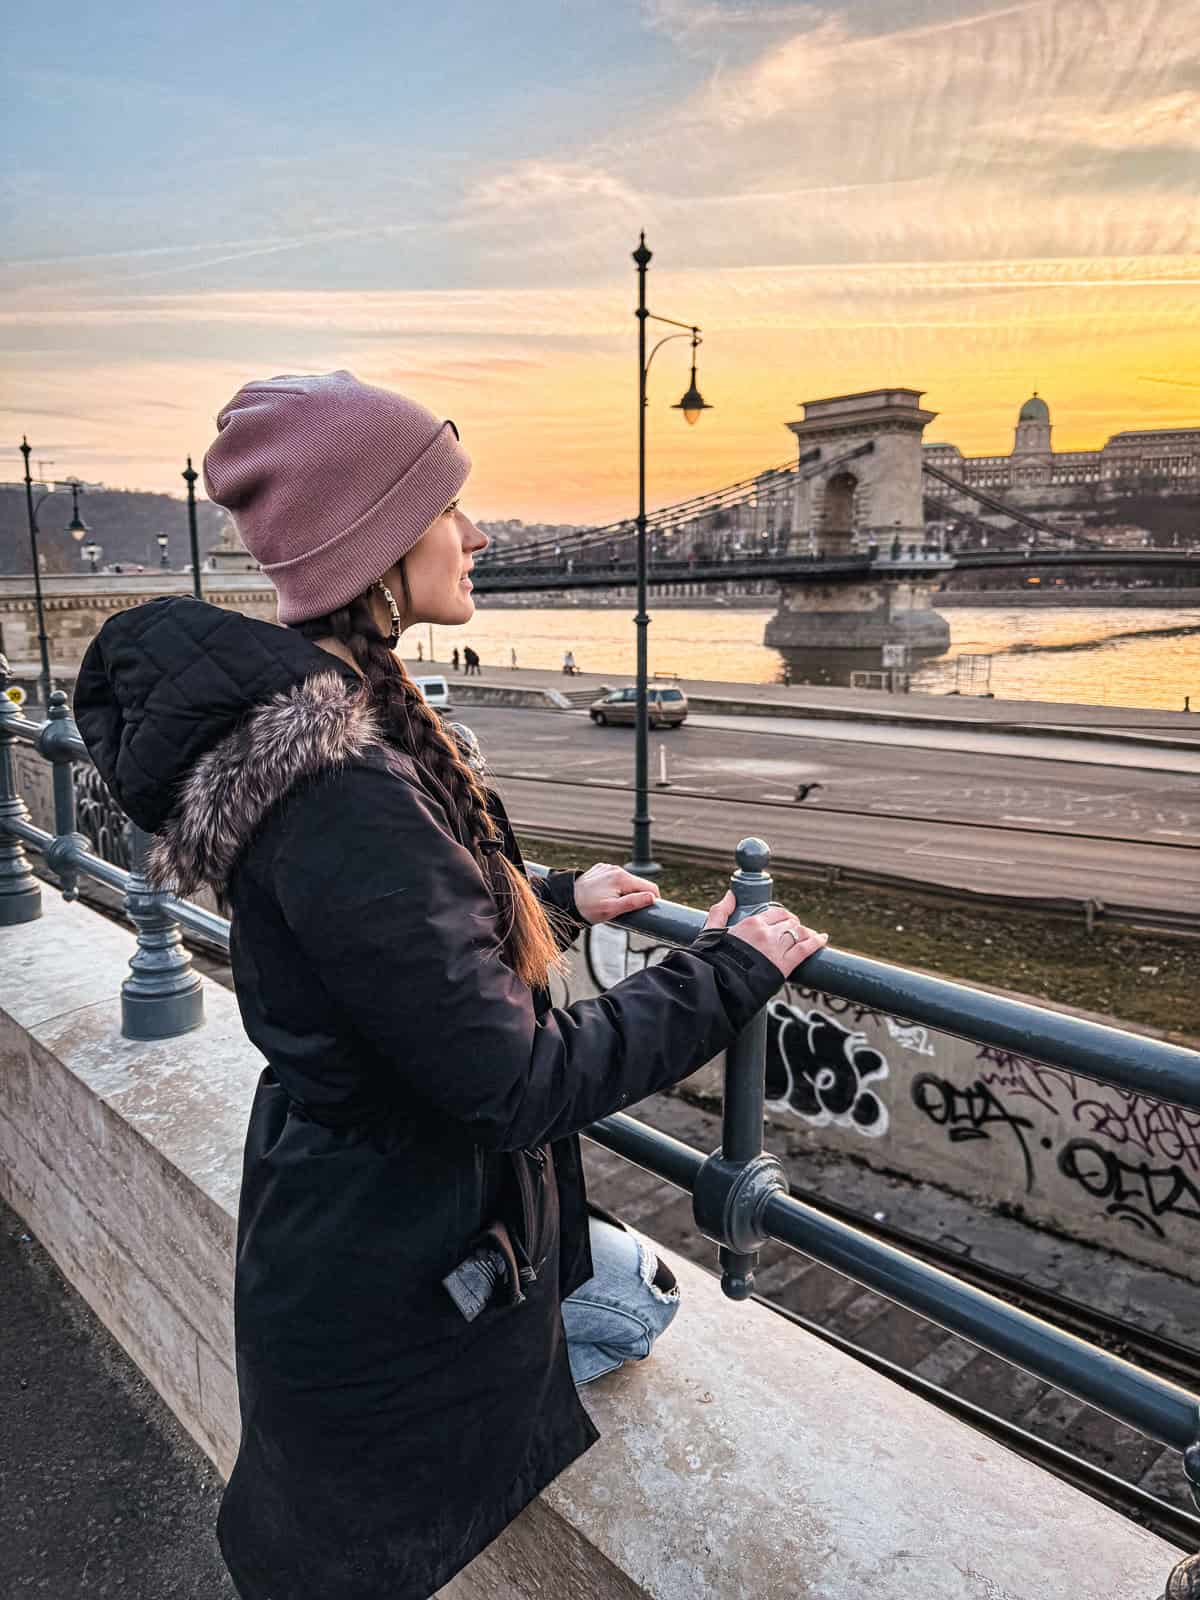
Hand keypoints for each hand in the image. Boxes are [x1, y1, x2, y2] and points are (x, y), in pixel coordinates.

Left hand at [574, 863, 660, 924]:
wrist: (565, 900)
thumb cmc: (587, 908)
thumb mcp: (612, 910)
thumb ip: (633, 902)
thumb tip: (652, 897)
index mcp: (622, 877)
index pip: (649, 887)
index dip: (653, 900)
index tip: (649, 911)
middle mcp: (616, 869)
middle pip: (638, 883)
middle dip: (638, 897)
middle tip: (627, 911)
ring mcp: (608, 868)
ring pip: (627, 881)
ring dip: (626, 892)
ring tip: (613, 904)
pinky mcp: (601, 870)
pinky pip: (615, 879)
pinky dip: (615, 888)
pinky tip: (605, 896)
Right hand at [701, 890, 827, 978]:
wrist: (717, 986)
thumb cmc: (712, 961)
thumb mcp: (711, 932)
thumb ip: (720, 911)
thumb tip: (731, 894)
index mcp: (751, 923)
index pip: (775, 912)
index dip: (783, 916)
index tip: (784, 920)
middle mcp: (766, 933)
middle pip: (789, 922)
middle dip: (794, 925)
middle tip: (795, 930)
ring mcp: (776, 948)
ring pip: (799, 933)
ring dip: (806, 933)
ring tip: (810, 935)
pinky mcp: (784, 965)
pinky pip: (805, 949)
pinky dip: (816, 942)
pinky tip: (823, 939)